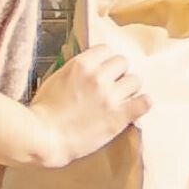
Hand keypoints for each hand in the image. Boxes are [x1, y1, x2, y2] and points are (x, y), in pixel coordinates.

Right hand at [29, 38, 157, 168]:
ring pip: (135, 80)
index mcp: (81, 65)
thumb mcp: (55, 79)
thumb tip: (89, 66)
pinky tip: (135, 107)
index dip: (105, 61)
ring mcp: (110, 96)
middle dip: (118, 73)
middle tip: (112, 86)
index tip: (103, 71)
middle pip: (123, 62)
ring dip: (129, 88)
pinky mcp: (118, 116)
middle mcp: (98, 77)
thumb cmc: (43, 111)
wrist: (44, 138)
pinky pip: (144, 102)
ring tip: (121, 99)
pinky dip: (142, 103)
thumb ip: (75, 70)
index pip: (106, 49)